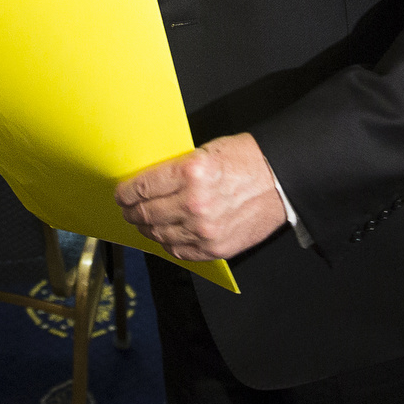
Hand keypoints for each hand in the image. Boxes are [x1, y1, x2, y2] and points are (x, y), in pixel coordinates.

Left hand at [116, 132, 286, 261]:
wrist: (281, 180)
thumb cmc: (247, 160)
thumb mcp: (207, 151)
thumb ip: (177, 169)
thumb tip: (150, 184)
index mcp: (191, 172)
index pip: (143, 187)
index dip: (126, 193)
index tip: (121, 194)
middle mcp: (194, 203)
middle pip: (147, 213)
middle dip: (132, 212)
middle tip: (128, 209)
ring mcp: (205, 229)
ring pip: (160, 234)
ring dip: (147, 229)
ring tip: (145, 223)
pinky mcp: (216, 247)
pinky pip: (180, 252)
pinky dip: (168, 244)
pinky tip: (166, 235)